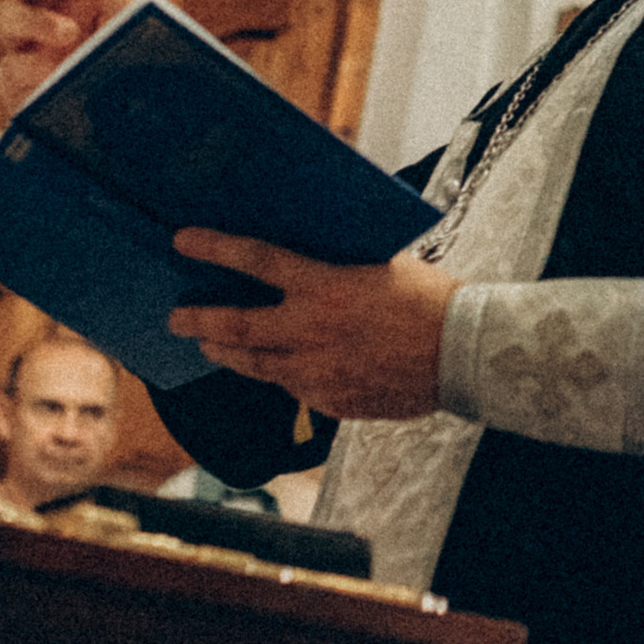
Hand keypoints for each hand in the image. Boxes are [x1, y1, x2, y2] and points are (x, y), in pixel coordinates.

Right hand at [0, 0, 130, 116]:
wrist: (112, 124)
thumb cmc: (126, 64)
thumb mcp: (134, 35)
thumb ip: (121, 10)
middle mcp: (47, 9)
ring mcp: (26, 42)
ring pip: (8, 17)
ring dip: (35, 20)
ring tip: (69, 33)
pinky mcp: (15, 76)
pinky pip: (11, 67)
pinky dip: (29, 67)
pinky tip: (48, 74)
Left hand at [170, 232, 460, 420]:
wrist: (466, 352)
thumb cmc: (431, 300)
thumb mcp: (381, 266)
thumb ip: (338, 268)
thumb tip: (310, 257)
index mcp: (324, 287)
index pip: (255, 261)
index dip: (214, 248)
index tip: (183, 241)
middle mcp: (311, 332)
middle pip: (237, 328)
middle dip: (200, 322)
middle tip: (176, 319)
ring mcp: (318, 373)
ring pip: (258, 367)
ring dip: (229, 355)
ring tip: (211, 349)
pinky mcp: (332, 402)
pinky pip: (296, 390)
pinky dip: (284, 377)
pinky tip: (282, 371)